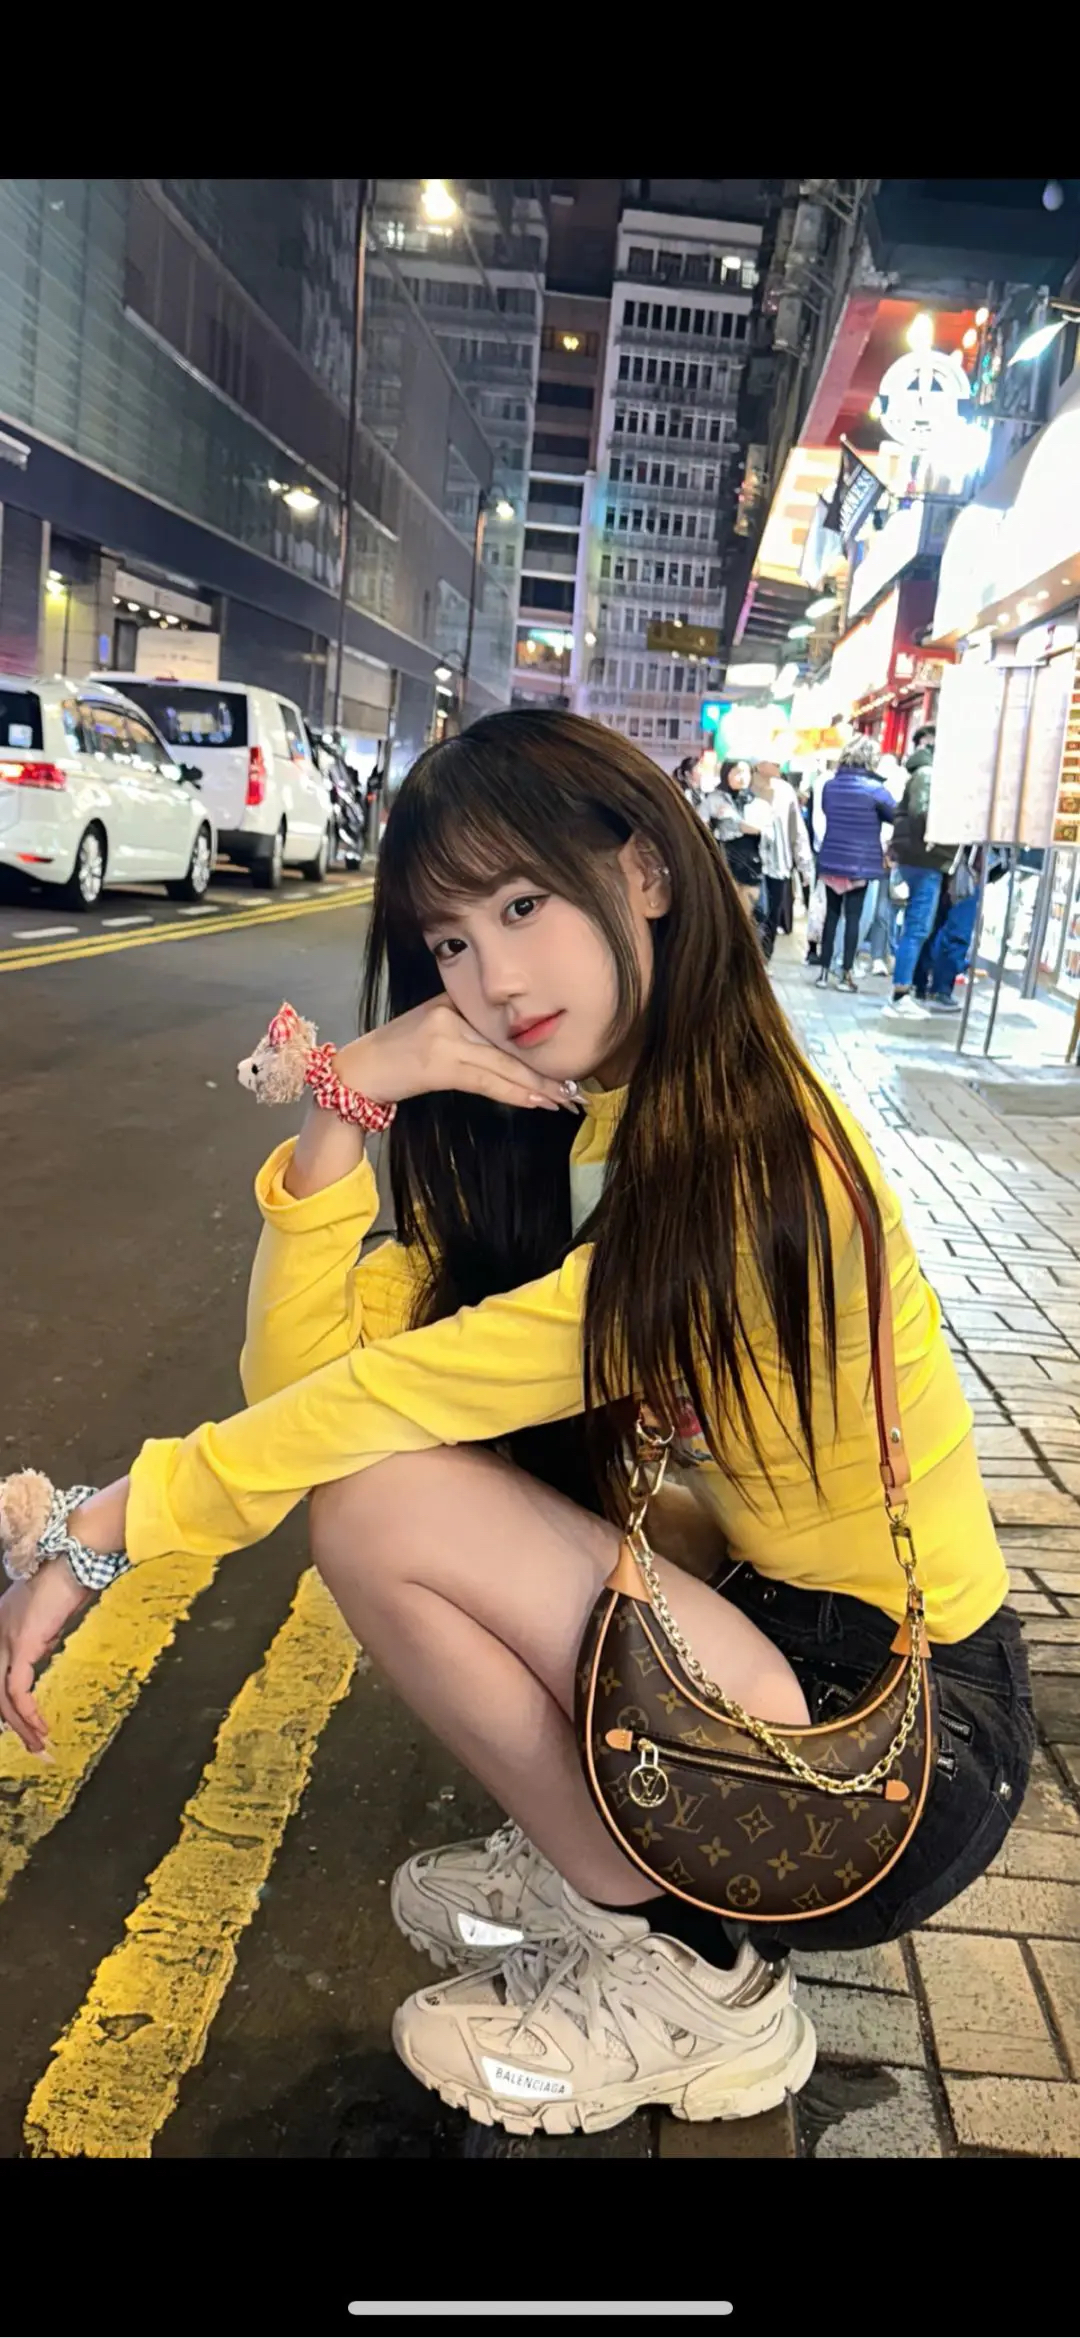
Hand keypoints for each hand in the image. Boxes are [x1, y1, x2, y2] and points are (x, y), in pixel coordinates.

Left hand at [0, 1560, 91, 1752]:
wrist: (72, 1561)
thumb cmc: (66, 1581)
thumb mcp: (46, 1615)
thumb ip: (40, 1635)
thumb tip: (46, 1650)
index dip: (7, 1705)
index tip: (24, 1727)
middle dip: (12, 1724)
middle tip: (34, 1746)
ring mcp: (4, 1641)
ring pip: (1, 1696)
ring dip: (20, 1726)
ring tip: (39, 1746)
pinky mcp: (21, 1646)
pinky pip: (17, 1690)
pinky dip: (27, 1713)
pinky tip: (39, 1726)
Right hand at [334, 998, 576, 1115]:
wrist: (357, 1070)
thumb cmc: (396, 1053)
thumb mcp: (434, 1028)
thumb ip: (468, 1030)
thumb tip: (515, 1050)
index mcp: (454, 1001)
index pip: (505, 1027)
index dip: (537, 1047)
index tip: (565, 1065)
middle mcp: (453, 1014)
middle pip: (510, 1046)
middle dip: (546, 1071)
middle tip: (577, 1090)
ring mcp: (446, 1038)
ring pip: (504, 1065)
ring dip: (538, 1087)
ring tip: (566, 1100)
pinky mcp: (439, 1064)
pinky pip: (486, 1080)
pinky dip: (515, 1093)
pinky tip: (538, 1102)